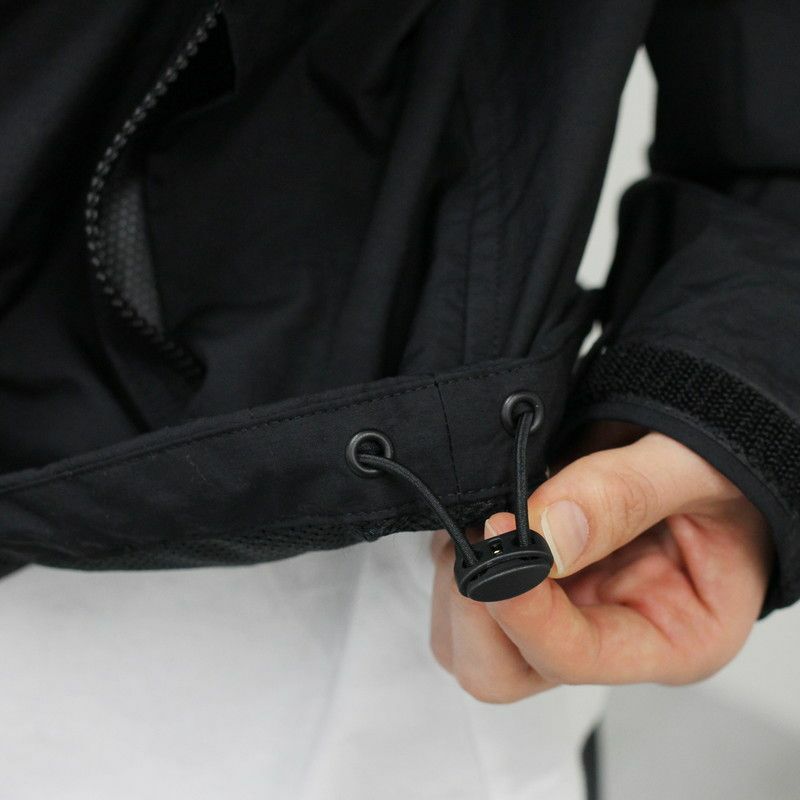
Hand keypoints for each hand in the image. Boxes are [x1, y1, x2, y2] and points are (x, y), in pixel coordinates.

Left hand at [430, 425, 773, 702]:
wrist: (702, 446)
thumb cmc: (724, 472)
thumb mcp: (694, 470)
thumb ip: (623, 496)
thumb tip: (544, 532)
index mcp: (667, 638)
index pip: (568, 658)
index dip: (520, 607)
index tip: (498, 533)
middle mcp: (603, 636)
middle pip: (499, 667)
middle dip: (475, 601)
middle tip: (486, 525)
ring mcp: (560, 608)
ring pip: (468, 634)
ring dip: (461, 572)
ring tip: (493, 508)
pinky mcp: (531, 579)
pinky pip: (463, 586)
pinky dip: (457, 548)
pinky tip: (487, 506)